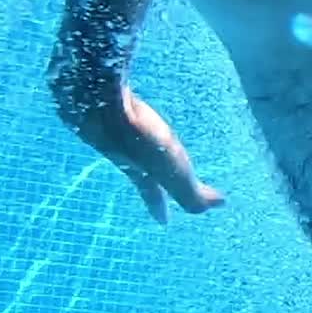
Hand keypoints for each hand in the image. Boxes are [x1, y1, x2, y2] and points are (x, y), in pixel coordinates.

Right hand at [51, 77, 223, 224]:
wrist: (93, 90)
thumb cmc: (133, 133)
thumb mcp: (169, 169)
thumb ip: (190, 191)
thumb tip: (219, 204)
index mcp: (134, 166)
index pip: (152, 191)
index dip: (159, 205)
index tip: (164, 221)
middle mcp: (116, 145)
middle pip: (134, 162)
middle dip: (144, 173)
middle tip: (149, 177)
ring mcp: (105, 119)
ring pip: (125, 132)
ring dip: (134, 137)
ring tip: (139, 134)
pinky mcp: (100, 92)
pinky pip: (117, 104)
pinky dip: (123, 107)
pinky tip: (122, 97)